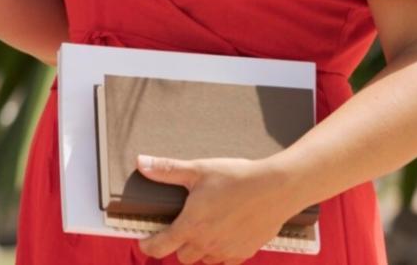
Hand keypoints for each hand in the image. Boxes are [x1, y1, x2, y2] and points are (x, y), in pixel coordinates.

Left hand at [134, 155, 302, 263]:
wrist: (275, 188)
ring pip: (204, 260)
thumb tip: (141, 163)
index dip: (148, 246)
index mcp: (191, 226)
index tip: (144, 242)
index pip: (161, 246)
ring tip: (203, 231)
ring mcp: (227, 251)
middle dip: (177, 246)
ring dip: (199, 250)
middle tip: (180, 229)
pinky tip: (223, 236)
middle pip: (182, 257)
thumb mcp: (198, 170)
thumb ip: (167, 170)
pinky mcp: (245, 253)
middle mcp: (207, 244)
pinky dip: (220, 253)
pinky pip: (226, 261)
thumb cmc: (236, 178)